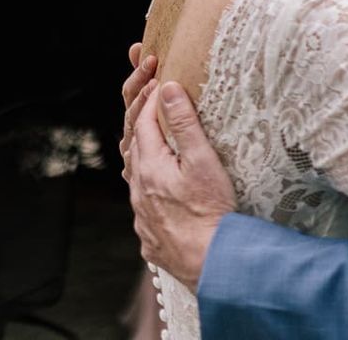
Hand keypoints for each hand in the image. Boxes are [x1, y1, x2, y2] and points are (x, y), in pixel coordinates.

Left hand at [127, 80, 236, 288]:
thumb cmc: (211, 211)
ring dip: (145, 158)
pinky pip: (144, 207)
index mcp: (150, 168)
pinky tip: (161, 192)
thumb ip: (184, 123)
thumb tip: (167, 90)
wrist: (212, 264)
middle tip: (156, 107)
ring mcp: (143, 217)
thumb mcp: (202, 160)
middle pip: (136, 150)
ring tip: (157, 146)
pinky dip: (150, 189)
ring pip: (136, 180)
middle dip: (144, 125)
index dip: (151, 101)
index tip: (160, 84)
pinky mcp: (151, 238)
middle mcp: (139, 192)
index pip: (144, 124)